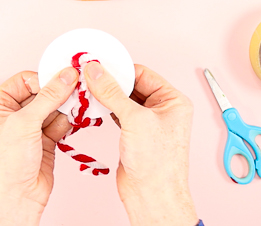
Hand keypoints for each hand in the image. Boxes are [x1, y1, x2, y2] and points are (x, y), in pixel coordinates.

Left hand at [0, 68, 78, 225]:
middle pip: (40, 94)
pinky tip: (75, 119)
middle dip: (57, 93)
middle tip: (76, 88)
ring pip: (52, 108)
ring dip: (65, 107)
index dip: (43, 79)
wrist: (13, 200)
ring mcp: (27, 130)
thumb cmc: (2, 167)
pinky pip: (59, 124)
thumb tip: (64, 77)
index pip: (23, 81)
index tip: (63, 77)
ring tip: (77, 106)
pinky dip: (68, 121)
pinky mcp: (43, 142)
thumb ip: (48, 97)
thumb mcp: (24, 124)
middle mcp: (10, 116)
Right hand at [84, 63, 197, 225]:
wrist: (151, 195)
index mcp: (172, 101)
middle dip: (111, 82)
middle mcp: (162, 110)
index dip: (120, 69)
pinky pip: (118, 114)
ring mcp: (148, 123)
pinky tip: (93, 105)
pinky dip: (105, 108)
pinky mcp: (134, 134)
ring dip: (106, 95)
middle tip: (89, 75)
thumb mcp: (135, 120)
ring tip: (88, 89)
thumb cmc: (158, 163)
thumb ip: (113, 93)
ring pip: (123, 100)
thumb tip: (98, 72)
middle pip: (132, 86)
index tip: (99, 64)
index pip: (143, 74)